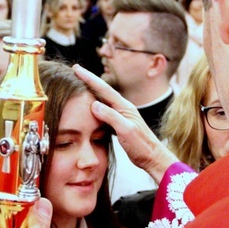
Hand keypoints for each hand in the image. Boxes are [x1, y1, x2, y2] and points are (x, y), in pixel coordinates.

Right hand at [73, 64, 177, 182]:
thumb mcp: (126, 131)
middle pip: (102, 90)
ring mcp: (122, 115)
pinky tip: (90, 107)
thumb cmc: (142, 146)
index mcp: (124, 107)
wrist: (153, 158)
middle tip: (75, 70)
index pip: (103, 89)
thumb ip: (111, 117)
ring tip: (80, 84)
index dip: (89, 78)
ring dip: (91, 92)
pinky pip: (104, 111)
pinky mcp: (119, 124)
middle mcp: (123, 108)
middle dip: (88, 80)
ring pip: (103, 100)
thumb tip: (94, 104)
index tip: (77, 69)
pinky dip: (94, 106)